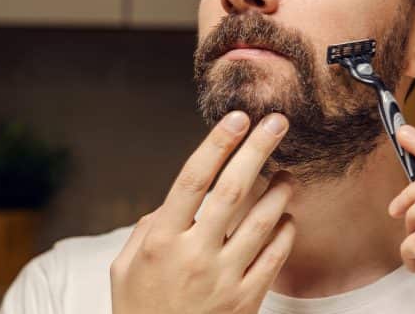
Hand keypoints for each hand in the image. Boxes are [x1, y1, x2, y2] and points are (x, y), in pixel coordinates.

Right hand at [110, 112, 295, 313]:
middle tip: (277, 122)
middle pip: (233, 191)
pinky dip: (286, 232)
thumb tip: (173, 201)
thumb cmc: (140, 309)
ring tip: (289, 172)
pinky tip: (287, 217)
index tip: (236, 119)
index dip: (217, 144)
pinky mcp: (246, 300)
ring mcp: (224, 278)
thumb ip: (148, 228)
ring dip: (280, 190)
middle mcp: (195, 254)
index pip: (193, 179)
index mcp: (162, 240)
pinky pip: (275, 257)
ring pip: (262, 222)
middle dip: (257, 150)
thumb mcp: (125, 267)